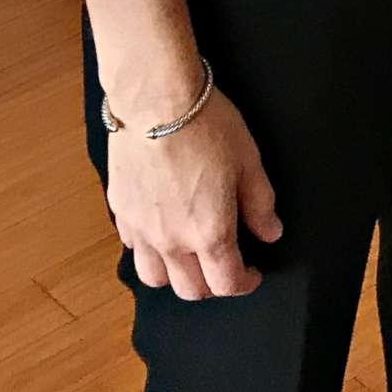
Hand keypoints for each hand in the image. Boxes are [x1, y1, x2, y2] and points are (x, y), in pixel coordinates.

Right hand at [105, 87, 281, 300]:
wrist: (155, 101)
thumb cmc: (207, 126)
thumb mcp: (249, 161)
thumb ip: (260, 203)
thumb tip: (270, 232)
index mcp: (209, 233)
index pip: (226, 283)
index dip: (245, 283)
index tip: (253, 274)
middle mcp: (172, 241)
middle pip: (191, 290)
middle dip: (212, 286)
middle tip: (225, 266)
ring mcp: (142, 230)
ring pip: (155, 278)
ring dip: (176, 276)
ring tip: (191, 257)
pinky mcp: (121, 212)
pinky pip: (134, 248)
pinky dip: (150, 251)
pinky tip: (162, 231)